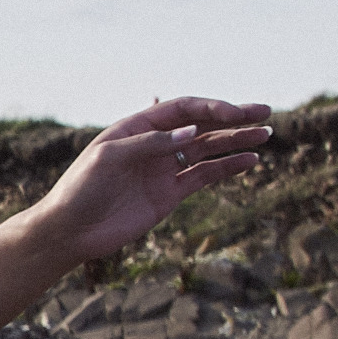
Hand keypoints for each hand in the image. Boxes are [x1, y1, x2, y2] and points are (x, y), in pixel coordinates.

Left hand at [42, 97, 272, 265]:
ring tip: (265, 135)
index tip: (236, 112)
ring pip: (208, 149)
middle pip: (202, 125)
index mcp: (138, 125)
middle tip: (265, 112)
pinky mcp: (170, 194)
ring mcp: (164, 168)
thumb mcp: (110, 158)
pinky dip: (227, 167)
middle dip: (234, 118)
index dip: (212, 107)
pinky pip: (204, 176)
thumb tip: (191, 131)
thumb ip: (150, 144)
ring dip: (236, 141)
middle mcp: (156, 143)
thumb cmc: (81, 188)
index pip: (184, 109)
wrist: (72, 230)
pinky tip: (249, 161)